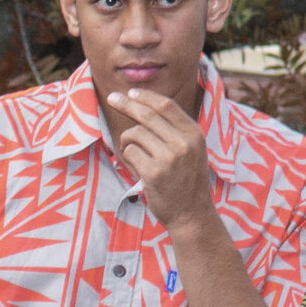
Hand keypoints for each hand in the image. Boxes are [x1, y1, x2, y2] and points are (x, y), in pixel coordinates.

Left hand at [100, 86, 215, 225]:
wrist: (191, 214)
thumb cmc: (186, 180)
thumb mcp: (192, 150)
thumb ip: (174, 130)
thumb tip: (145, 107)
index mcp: (194, 134)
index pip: (166, 106)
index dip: (146, 97)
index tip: (131, 93)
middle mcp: (183, 143)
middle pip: (147, 115)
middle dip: (126, 105)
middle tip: (111, 99)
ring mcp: (168, 158)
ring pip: (134, 134)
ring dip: (127, 142)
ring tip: (135, 157)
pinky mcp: (153, 173)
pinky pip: (129, 153)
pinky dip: (127, 159)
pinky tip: (137, 170)